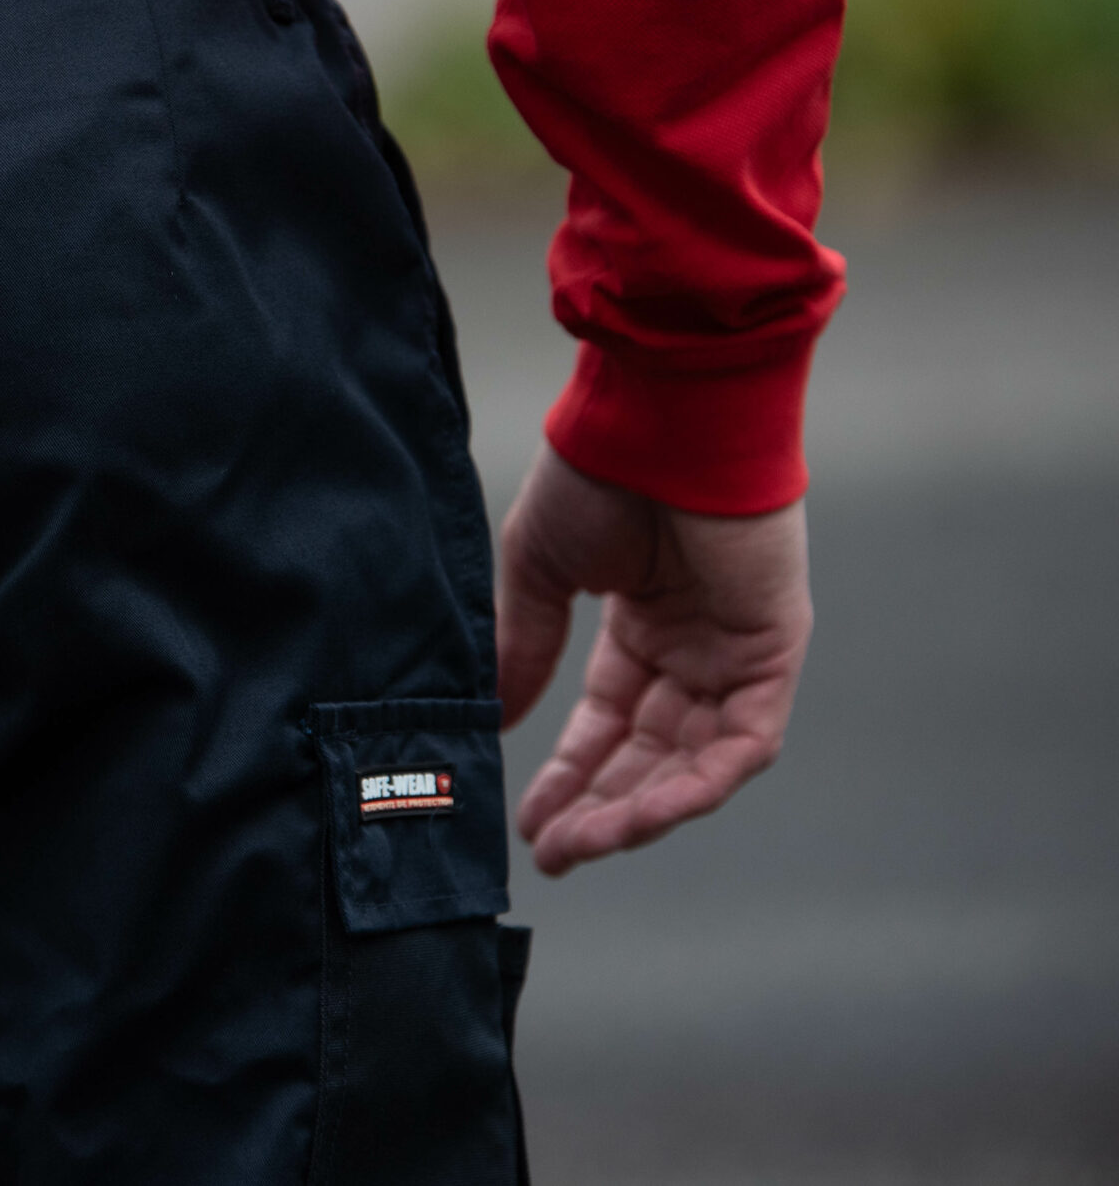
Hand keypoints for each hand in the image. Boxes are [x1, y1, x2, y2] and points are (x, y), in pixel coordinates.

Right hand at [495, 447, 811, 875]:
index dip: (569, 773)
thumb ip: (523, 648)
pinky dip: (697, 783)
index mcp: (644, 623)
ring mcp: (737, 651)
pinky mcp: (773, 651)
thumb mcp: (539, 573)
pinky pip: (743, 741)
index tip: (529, 823)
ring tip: (582, 844)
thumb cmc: (598, 473)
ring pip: (695, 761)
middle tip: (554, 851)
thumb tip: (495, 722)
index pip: (608, 722)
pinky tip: (641, 813)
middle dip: (600, 805)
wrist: (660, 417)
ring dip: (640, 807)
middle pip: (650, 753)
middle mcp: (695, 646)